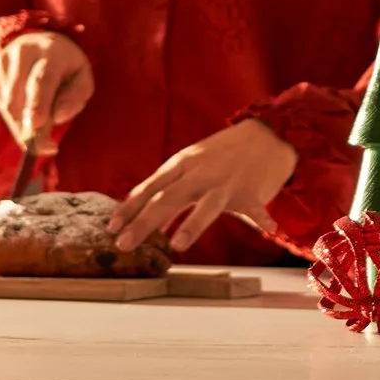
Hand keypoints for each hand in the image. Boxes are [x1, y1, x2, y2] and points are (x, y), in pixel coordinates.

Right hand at [0, 31, 93, 152]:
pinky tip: (23, 105)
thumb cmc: (66, 69)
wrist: (41, 45)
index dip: (38, 103)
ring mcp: (2, 59)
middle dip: (27, 123)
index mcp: (51, 51)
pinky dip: (11, 115)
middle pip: (19, 94)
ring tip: (37, 116)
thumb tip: (57, 117)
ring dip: (21, 121)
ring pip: (6, 103)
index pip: (42, 79)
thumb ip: (74, 99)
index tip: (37, 125)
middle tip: (42, 145)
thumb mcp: (82, 81)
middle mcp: (22, 50)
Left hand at [107, 119, 297, 253]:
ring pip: (205, 207)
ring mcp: (224, 183)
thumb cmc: (219, 155)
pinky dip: (262, 219)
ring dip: (191, 226)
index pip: (149, 188)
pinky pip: (256, 209)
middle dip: (143, 223)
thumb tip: (149, 222)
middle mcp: (198, 173)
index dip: (129, 208)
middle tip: (123, 244)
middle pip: (166, 199)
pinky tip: (268, 229)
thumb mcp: (190, 167)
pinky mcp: (251, 192)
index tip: (111, 227)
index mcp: (180, 165)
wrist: (263, 136)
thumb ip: (171, 193)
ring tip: (177, 244)